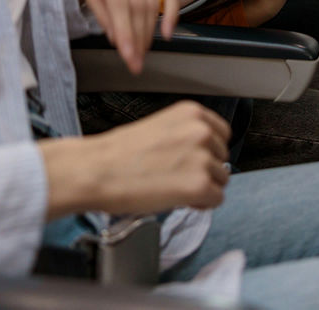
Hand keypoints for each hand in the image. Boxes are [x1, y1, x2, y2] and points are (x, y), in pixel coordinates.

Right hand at [39, 101, 231, 217]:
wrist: (96, 170)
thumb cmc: (118, 153)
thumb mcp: (160, 127)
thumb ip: (186, 134)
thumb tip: (204, 152)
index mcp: (191, 113)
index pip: (222, 133)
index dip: (208, 150)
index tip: (195, 158)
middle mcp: (201, 131)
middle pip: (222, 157)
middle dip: (205, 170)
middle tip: (177, 176)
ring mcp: (202, 158)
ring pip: (221, 180)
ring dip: (203, 188)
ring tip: (174, 187)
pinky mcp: (199, 185)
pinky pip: (216, 200)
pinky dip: (200, 205)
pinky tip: (179, 200)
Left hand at [72, 0, 179, 73]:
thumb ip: (103, 15)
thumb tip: (119, 40)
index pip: (119, 3)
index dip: (125, 31)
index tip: (129, 56)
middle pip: (138, 4)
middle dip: (138, 36)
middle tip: (137, 60)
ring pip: (153, 1)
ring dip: (150, 30)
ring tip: (145, 50)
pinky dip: (172, 13)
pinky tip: (167, 32)